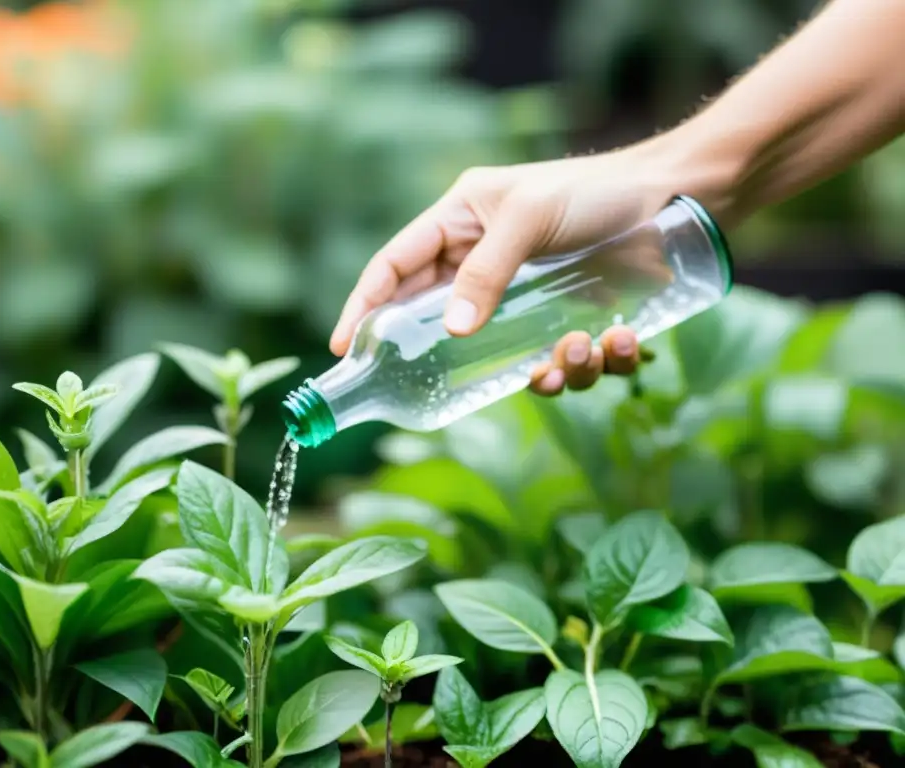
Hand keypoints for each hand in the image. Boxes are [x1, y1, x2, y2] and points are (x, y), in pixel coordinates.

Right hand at [329, 146, 674, 394]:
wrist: (676, 198)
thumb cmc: (595, 191)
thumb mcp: (528, 217)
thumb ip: (486, 270)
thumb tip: (451, 329)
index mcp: (460, 223)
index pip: (395, 267)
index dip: (364, 305)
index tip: (343, 348)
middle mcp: (485, 263)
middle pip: (442, 322)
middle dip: (454, 356)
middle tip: (454, 386)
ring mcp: (526, 298)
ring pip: (506, 356)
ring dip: (546, 367)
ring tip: (578, 349)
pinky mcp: (569, 319)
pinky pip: (564, 361)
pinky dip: (592, 364)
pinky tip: (623, 343)